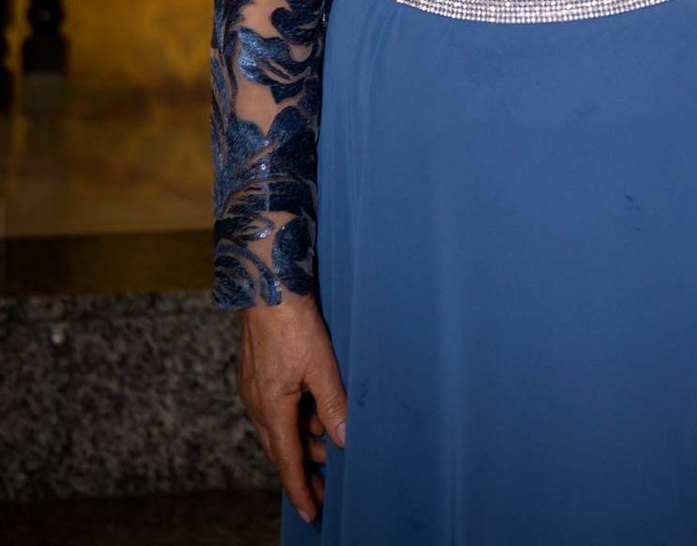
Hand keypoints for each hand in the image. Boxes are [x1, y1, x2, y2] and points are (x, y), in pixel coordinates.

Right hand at [238, 291, 347, 525]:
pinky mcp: (257, 374)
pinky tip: (313, 413)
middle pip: (281, 448)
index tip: (311, 512)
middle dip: (303, 469)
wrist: (267, 284)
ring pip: (280, 427)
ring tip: (327, 447)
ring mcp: (254, 388)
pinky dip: (295, 418)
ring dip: (302, 440)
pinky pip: (276, 409)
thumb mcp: (320, 364)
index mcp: (272, 407)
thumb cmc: (293, 321)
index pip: (287, 461)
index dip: (300, 489)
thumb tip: (344, 439)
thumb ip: (332, 403)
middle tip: (325, 486)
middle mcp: (257, 403)